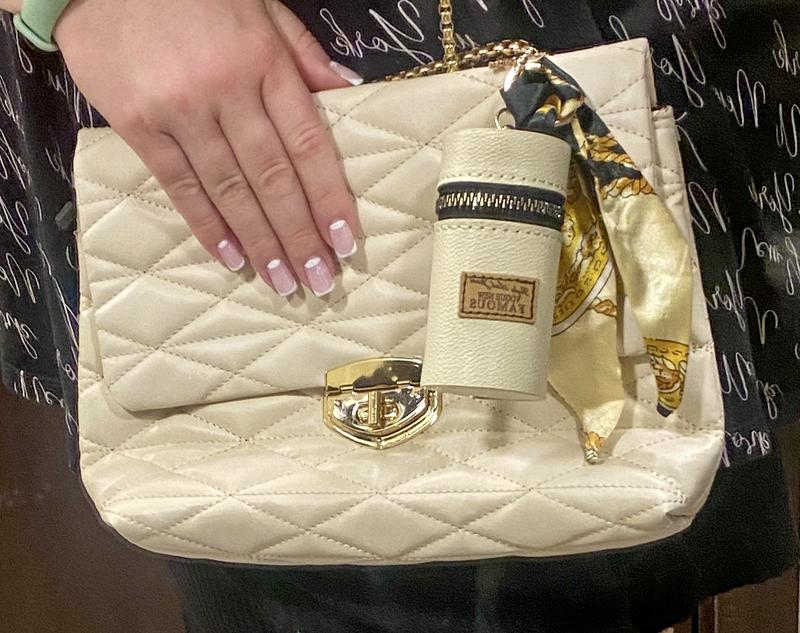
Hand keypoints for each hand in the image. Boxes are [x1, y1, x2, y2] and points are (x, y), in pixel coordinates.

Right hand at [56, 0, 362, 296]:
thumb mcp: (261, 6)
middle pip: (272, 178)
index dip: (328, 197)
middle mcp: (226, 91)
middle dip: (300, 235)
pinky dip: (207, 225)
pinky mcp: (138, 125)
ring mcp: (179, 110)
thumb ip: (304, 53)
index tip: (345, 241)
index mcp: (264, 63)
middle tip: (320, 280)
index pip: (307, 144)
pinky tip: (231, 257)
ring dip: (260, 241)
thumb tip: (347, 93)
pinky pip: (179, 185)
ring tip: (282, 281)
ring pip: (229, 190)